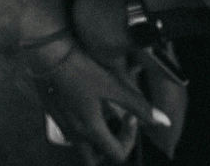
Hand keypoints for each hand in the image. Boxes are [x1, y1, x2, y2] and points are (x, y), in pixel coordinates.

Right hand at [30, 41, 168, 163]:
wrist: (46, 53)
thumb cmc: (79, 69)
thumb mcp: (112, 85)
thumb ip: (138, 105)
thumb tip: (163, 121)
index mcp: (91, 130)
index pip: (117, 154)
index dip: (130, 139)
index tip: (131, 117)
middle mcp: (74, 133)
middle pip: (94, 158)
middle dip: (108, 148)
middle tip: (115, 128)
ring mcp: (61, 123)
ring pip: (80, 144)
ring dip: (94, 136)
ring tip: (102, 113)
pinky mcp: (52, 110)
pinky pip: (69, 128)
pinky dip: (81, 123)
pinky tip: (84, 101)